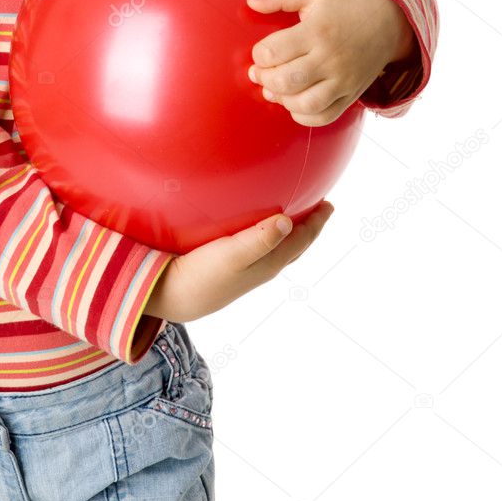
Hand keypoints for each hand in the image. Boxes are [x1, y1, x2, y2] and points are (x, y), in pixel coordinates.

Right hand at [146, 202, 334, 322]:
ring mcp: (245, 270)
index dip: (317, 222)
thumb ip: (259, 239)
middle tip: (319, 207)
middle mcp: (261, 268)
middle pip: (294, 246)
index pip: (301, 240)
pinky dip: (267, 236)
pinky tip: (253, 228)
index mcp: (268, 263)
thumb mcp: (231, 255)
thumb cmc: (201, 274)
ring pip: (277, 249)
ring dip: (289, 232)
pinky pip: (259, 249)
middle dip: (308, 227)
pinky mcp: (229, 268)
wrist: (172, 296)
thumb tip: (288, 222)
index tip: (329, 204)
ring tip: (292, 216)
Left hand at [246, 0, 415, 126]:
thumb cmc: (344, 6)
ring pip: (304, 104)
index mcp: (317, 31)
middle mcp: (331, 58)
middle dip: (264, 78)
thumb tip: (251, 1)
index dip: (259, 55)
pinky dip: (302, 116)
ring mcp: (343, 80)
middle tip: (260, 72)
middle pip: (286, 81)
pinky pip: (323, 117)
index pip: (273, 52)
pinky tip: (295, 101)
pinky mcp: (351, 95)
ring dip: (281, 99)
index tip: (262, 52)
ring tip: (275, 88)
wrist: (389, 22)